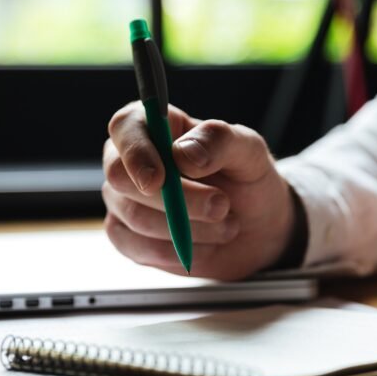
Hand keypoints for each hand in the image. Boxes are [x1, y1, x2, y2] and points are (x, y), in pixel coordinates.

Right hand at [102, 101, 296, 278]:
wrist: (254, 229)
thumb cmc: (246, 179)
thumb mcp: (249, 152)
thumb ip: (219, 141)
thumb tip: (183, 153)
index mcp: (152, 125)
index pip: (125, 127)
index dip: (136, 152)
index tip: (160, 178)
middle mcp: (127, 159)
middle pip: (122, 178)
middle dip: (175, 199)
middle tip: (221, 206)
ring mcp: (122, 199)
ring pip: (136, 217)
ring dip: (189, 226)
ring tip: (226, 223)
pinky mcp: (126, 237)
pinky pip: (139, 247)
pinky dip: (177, 250)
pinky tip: (203, 243)